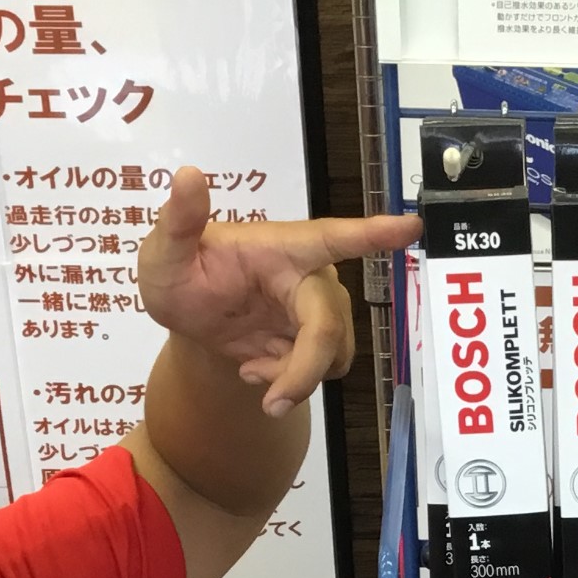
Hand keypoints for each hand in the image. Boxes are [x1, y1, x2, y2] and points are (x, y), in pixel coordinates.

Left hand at [136, 167, 419, 416]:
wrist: (188, 319)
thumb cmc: (178, 274)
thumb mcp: (163, 253)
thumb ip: (178, 221)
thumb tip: (188, 175)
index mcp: (282, 247)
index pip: (333, 237)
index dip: (373, 234)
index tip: (413, 226)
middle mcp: (309, 277)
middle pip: (329, 326)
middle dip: (304, 368)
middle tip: (272, 402)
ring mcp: (317, 311)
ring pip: (331, 355)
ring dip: (291, 377)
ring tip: (250, 367)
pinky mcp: (317, 340)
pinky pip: (322, 371)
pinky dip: (289, 383)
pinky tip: (258, 370)